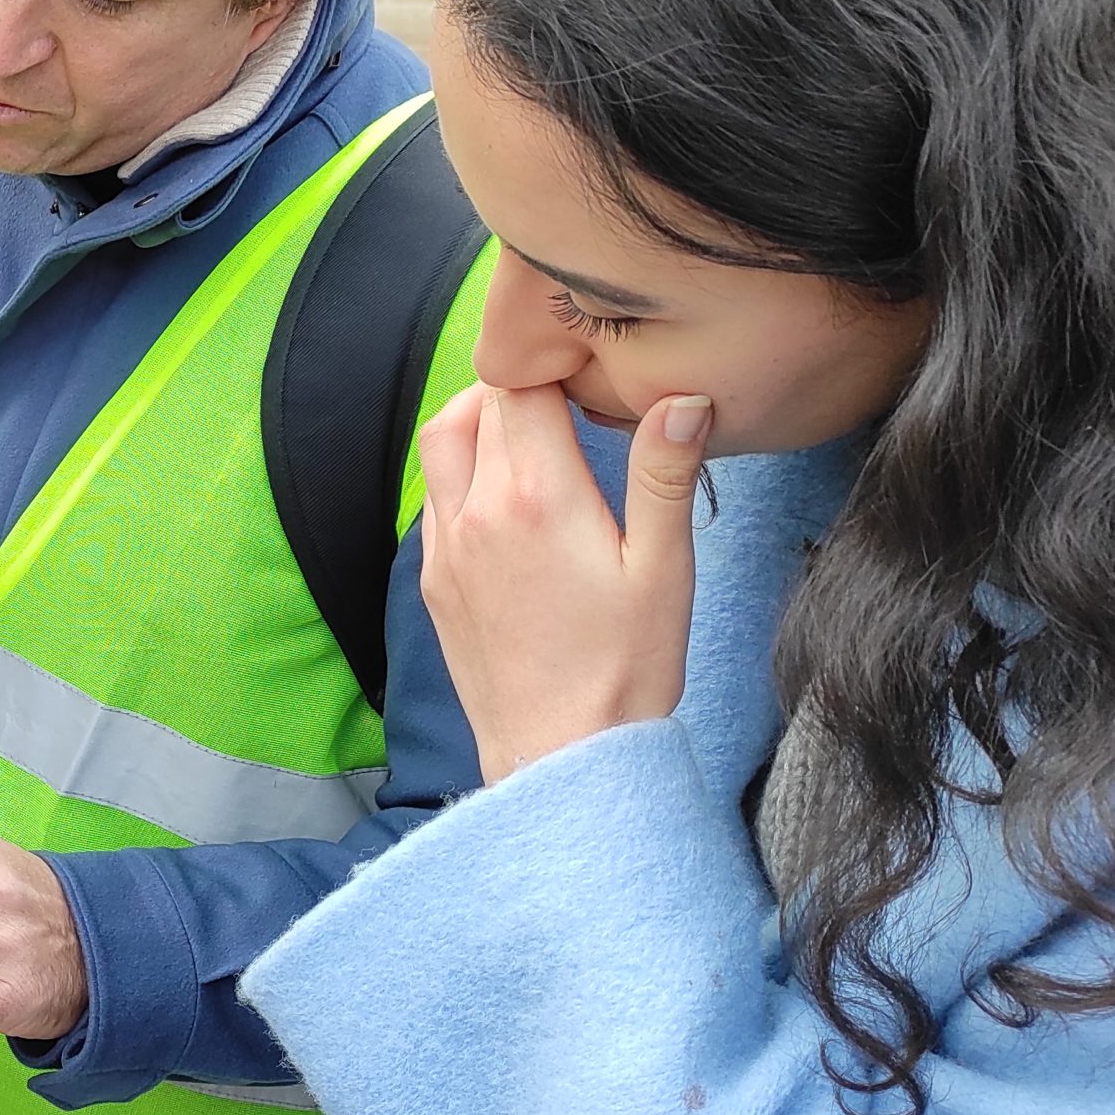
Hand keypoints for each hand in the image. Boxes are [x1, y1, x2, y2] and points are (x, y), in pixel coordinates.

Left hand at [417, 384, 709, 784]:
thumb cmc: (625, 669)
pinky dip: (461, 473)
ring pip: (441, 444)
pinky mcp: (432, 580)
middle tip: (565, 386)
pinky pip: (434, 498)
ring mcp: (444, 546)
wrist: (559, 756)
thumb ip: (666, 475)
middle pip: (477, 406)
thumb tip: (682, 397)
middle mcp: (476, 511)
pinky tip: (507, 494)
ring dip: (478, 421)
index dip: (547, 359)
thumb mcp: (663, 570)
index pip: (519, 384)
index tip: (581, 359)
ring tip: (532, 431)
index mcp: (536, 496)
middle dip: (516, 383)